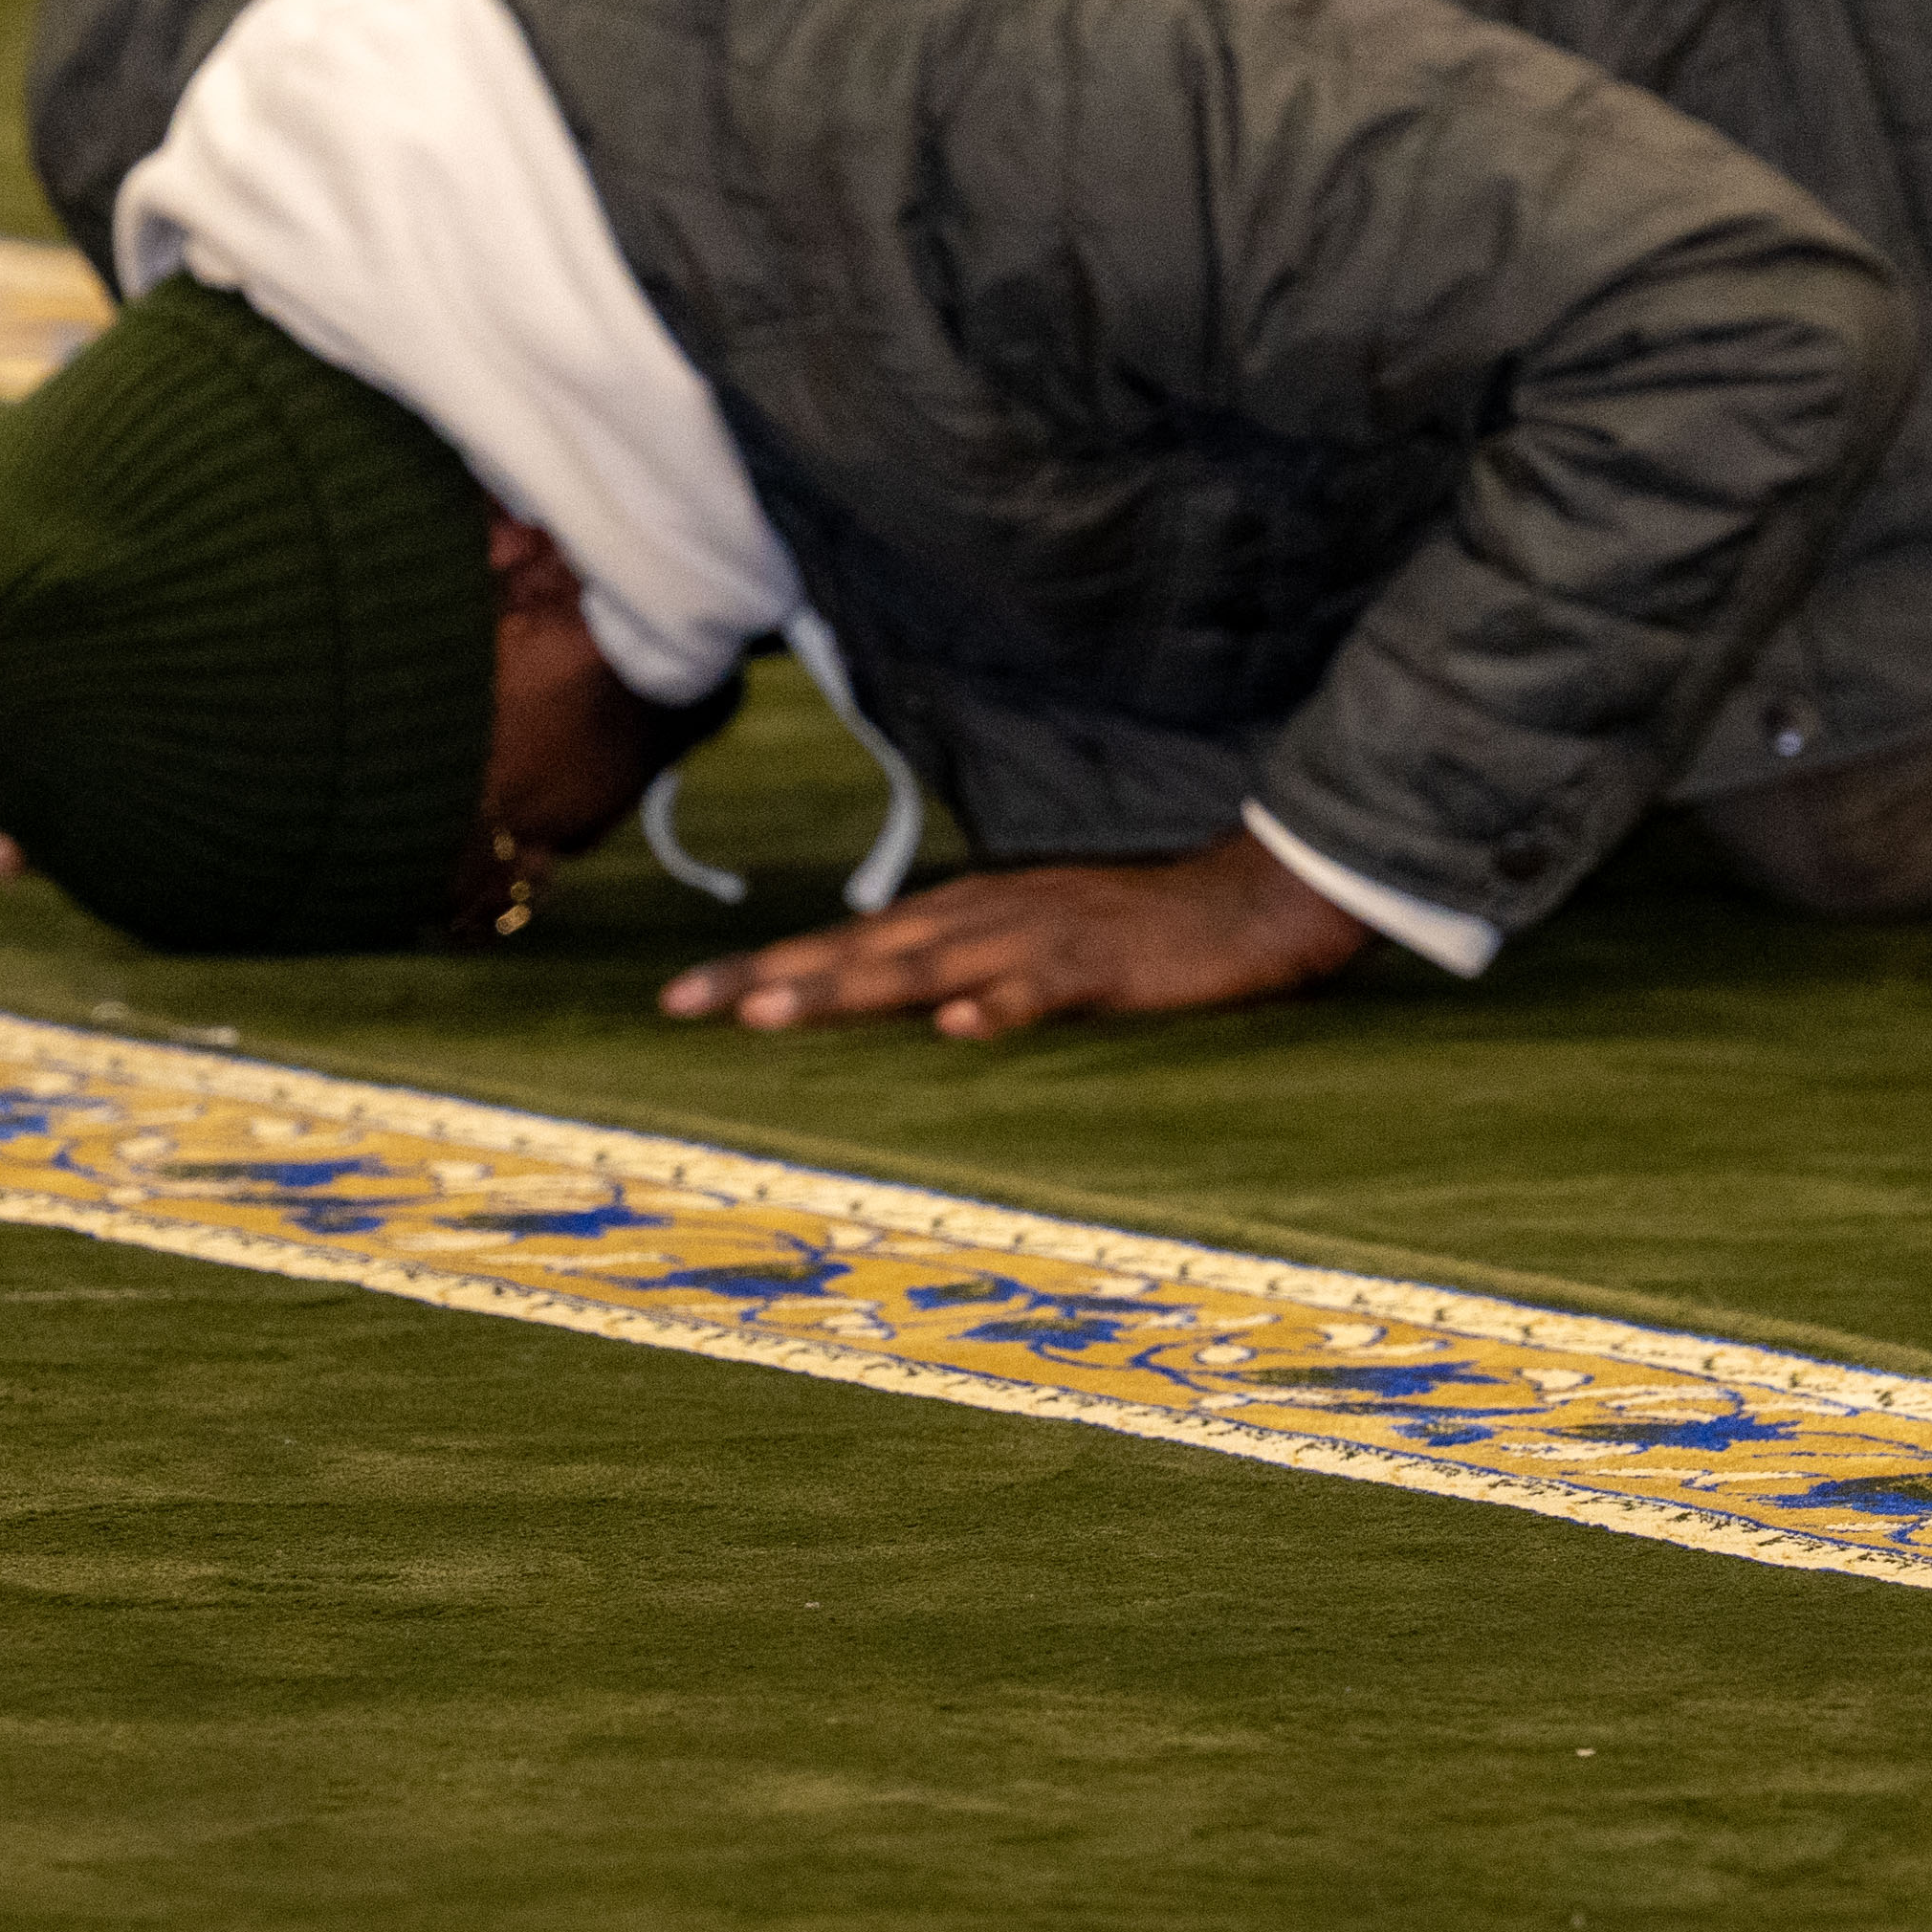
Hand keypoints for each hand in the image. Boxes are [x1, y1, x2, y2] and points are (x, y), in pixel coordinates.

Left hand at [658, 829, 1371, 1040]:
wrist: (1254, 903)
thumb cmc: (1138, 937)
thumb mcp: (1031, 951)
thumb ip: (962, 975)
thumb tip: (890, 1016)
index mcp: (962, 918)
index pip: (843, 944)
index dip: (760, 969)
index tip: (676, 1000)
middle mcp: (984, 917)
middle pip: (859, 950)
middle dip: (768, 976)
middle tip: (681, 1006)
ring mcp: (1042, 938)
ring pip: (927, 966)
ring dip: (849, 987)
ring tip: (773, 1014)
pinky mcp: (1106, 966)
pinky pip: (1046, 989)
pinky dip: (1000, 1006)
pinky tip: (958, 1028)